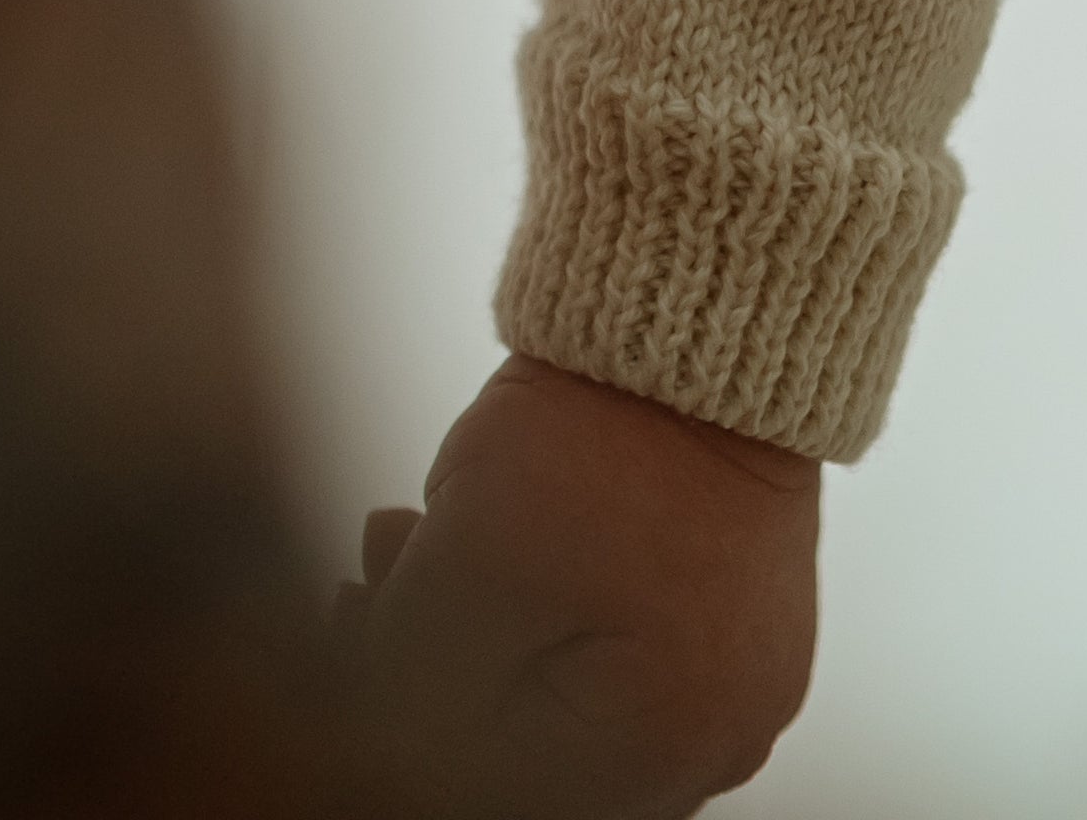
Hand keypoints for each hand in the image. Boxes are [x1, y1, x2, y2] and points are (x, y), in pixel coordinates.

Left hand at [339, 358, 817, 813]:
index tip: (350, 626)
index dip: (406, 714)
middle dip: (436, 664)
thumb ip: (418, 674)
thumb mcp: (473, 564)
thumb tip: (376, 731)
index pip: (497, 779)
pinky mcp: (735, 616)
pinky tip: (482, 533)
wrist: (707, 314)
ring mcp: (736, 678)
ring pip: (574, 692)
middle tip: (367, 580)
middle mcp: (715, 740)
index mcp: (662, 751)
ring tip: (409, 532)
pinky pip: (621, 646)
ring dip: (477, 627)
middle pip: (539, 743)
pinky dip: (545, 605)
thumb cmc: (600, 443)